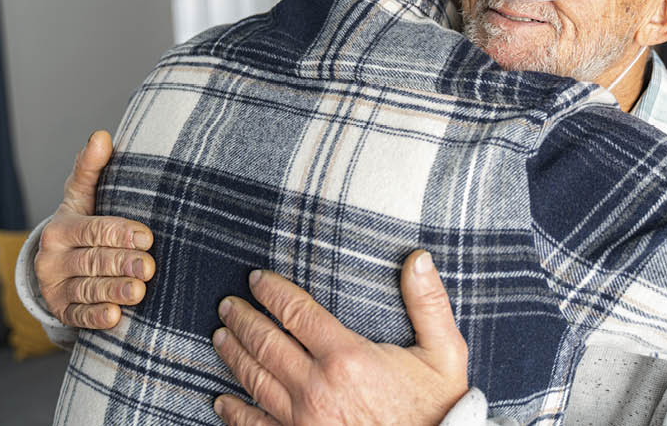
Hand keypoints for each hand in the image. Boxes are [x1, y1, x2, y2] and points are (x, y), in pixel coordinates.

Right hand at [34, 130, 155, 328]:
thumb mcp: (82, 197)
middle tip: (149, 267)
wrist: (58, 264)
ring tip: (139, 292)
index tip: (147, 236)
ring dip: (113, 290)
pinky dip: (96, 317)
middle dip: (122, 263)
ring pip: (87, 289)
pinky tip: (114, 317)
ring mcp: (55, 287)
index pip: (94, 229)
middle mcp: (53, 258)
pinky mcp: (61, 311)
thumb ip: (90, 168)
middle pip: (93, 260)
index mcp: (61, 227)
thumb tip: (102, 135)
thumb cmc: (81, 223)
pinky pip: (79, 316)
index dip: (120, 233)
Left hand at [212, 250, 468, 425]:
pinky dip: (235, 412)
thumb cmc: (438, 409)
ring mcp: (303, 420)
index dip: (272, 292)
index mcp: (347, 356)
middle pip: (266, 343)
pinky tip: (222, 401)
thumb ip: (429, 303)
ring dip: (234, 354)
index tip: (256, 279)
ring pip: (255, 380)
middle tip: (227, 305)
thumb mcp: (445, 353)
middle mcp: (317, 387)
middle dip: (243, 319)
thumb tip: (418, 257)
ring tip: (221, 336)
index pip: (296, 312)